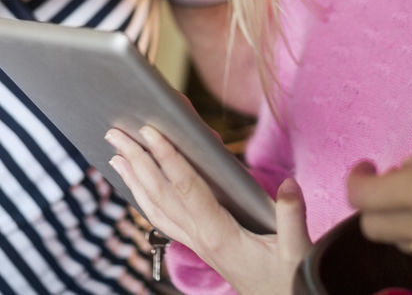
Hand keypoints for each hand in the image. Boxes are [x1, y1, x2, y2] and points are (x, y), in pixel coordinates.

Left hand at [107, 126, 309, 294]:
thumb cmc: (286, 280)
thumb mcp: (296, 250)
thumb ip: (292, 215)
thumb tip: (289, 184)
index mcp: (219, 234)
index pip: (186, 188)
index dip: (167, 158)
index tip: (150, 131)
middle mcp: (200, 237)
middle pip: (160, 194)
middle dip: (136, 161)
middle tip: (115, 133)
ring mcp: (195, 242)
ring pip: (155, 208)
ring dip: (133, 179)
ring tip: (115, 155)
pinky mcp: (198, 244)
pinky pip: (163, 219)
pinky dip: (145, 199)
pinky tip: (138, 186)